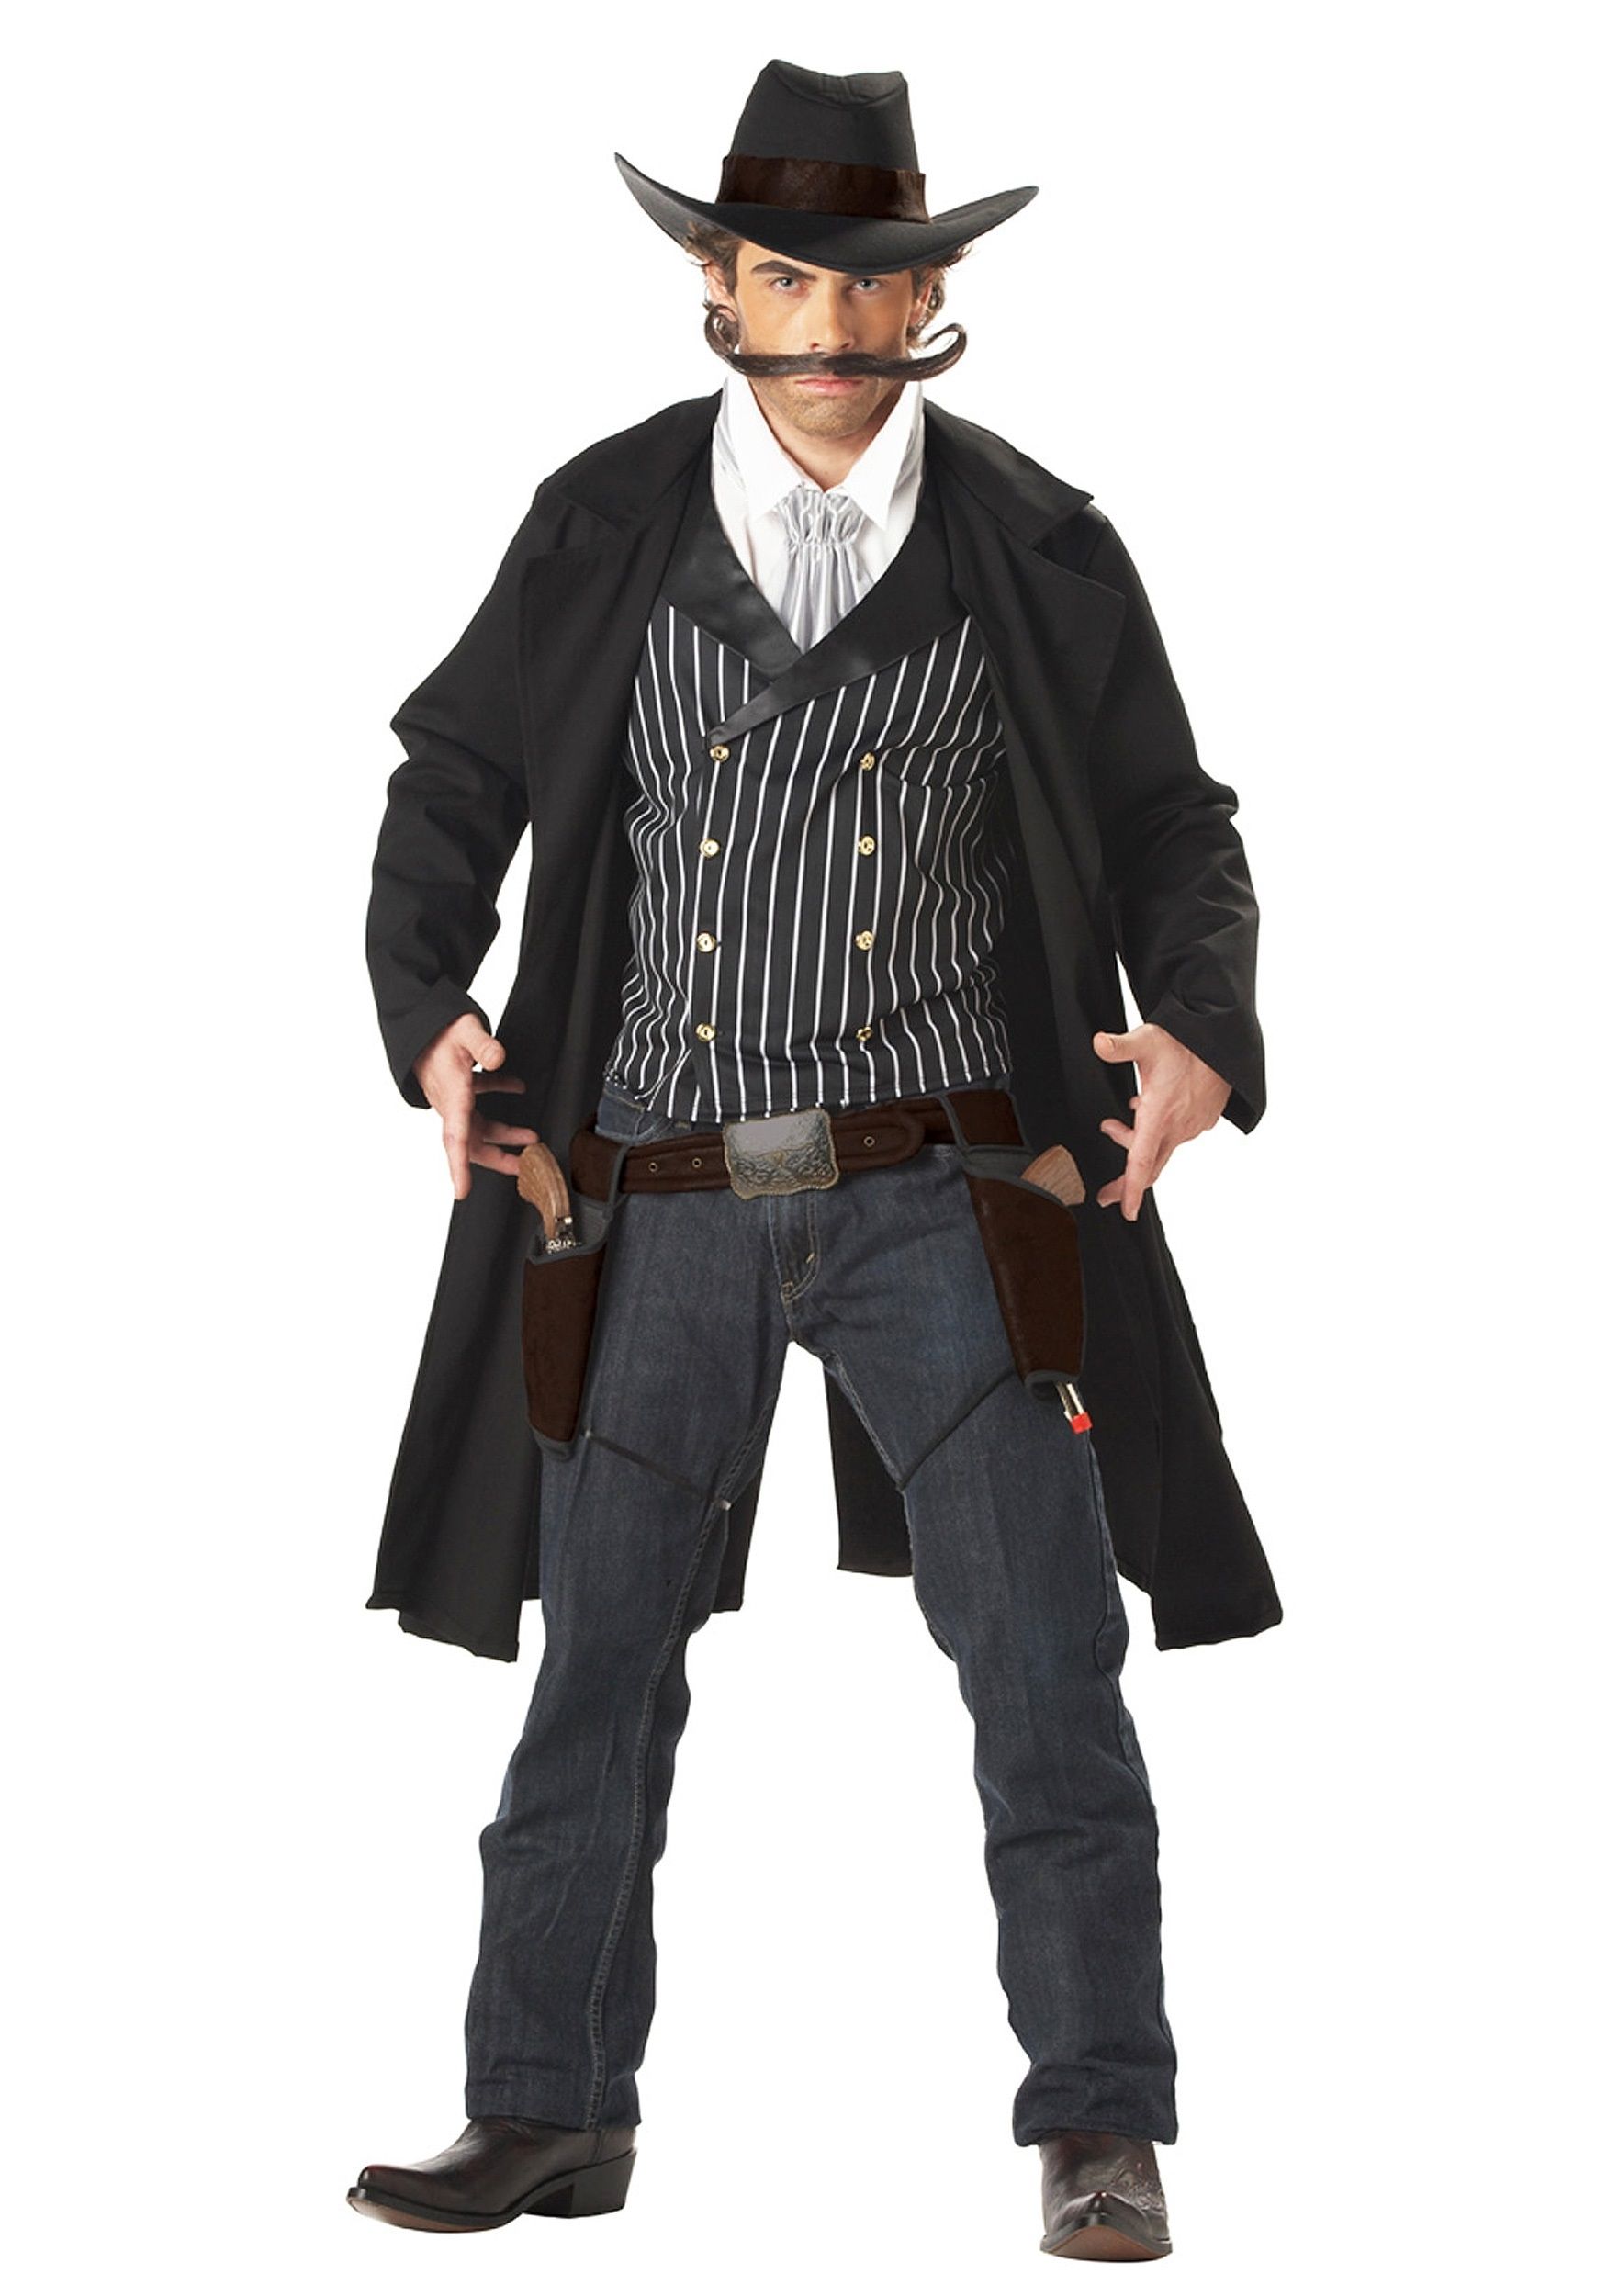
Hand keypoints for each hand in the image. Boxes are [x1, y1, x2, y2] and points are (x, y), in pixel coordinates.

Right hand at [413, 1015, 540, 1200]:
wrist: (420, 1023)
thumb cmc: (438, 1030)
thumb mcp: (464, 1030)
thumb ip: (483, 1045)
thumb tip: (497, 1059)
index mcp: (452, 1095)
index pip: (455, 1137)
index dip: (459, 1167)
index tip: (462, 1191)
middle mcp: (452, 1103)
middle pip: (472, 1142)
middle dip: (498, 1158)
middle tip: (525, 1168)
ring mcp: (455, 1098)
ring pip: (479, 1126)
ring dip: (505, 1133)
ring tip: (531, 1138)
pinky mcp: (459, 1088)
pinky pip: (479, 1103)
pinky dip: (500, 1097)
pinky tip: (516, 1087)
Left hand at [1091, 1023, 1230, 1221]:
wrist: (1225, 1043)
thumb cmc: (1187, 1042)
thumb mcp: (1148, 1040)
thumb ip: (1120, 1046)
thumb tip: (1099, 1043)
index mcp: (1159, 1115)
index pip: (1140, 1161)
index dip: (1131, 1189)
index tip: (1125, 1211)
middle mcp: (1177, 1127)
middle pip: (1148, 1166)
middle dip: (1126, 1183)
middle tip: (1106, 1192)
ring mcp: (1192, 1126)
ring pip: (1159, 1148)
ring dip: (1136, 1143)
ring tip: (1113, 1125)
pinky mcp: (1202, 1121)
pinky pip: (1174, 1136)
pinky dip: (1157, 1132)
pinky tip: (1145, 1110)